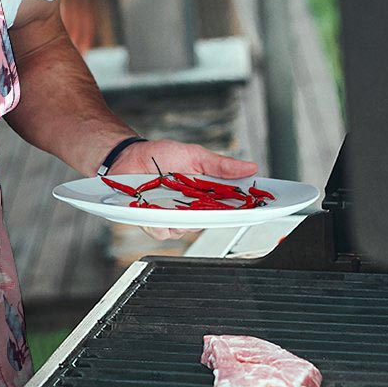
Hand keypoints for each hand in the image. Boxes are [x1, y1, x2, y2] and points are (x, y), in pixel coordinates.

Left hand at [109, 139, 258, 241]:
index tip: (258, 208)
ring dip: (181, 217)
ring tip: (173, 199)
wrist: (129, 157)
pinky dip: (159, 221)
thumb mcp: (195, 155)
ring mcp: (172, 217)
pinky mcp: (153, 222)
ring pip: (186, 230)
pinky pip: (162, 231)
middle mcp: (192, 209)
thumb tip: (250, 167)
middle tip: (206, 201)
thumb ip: (221, 165)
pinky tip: (154, 208)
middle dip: (212, 215)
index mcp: (206, 194)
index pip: (231, 207)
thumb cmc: (161, 156)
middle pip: (210, 222)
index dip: (245, 210)